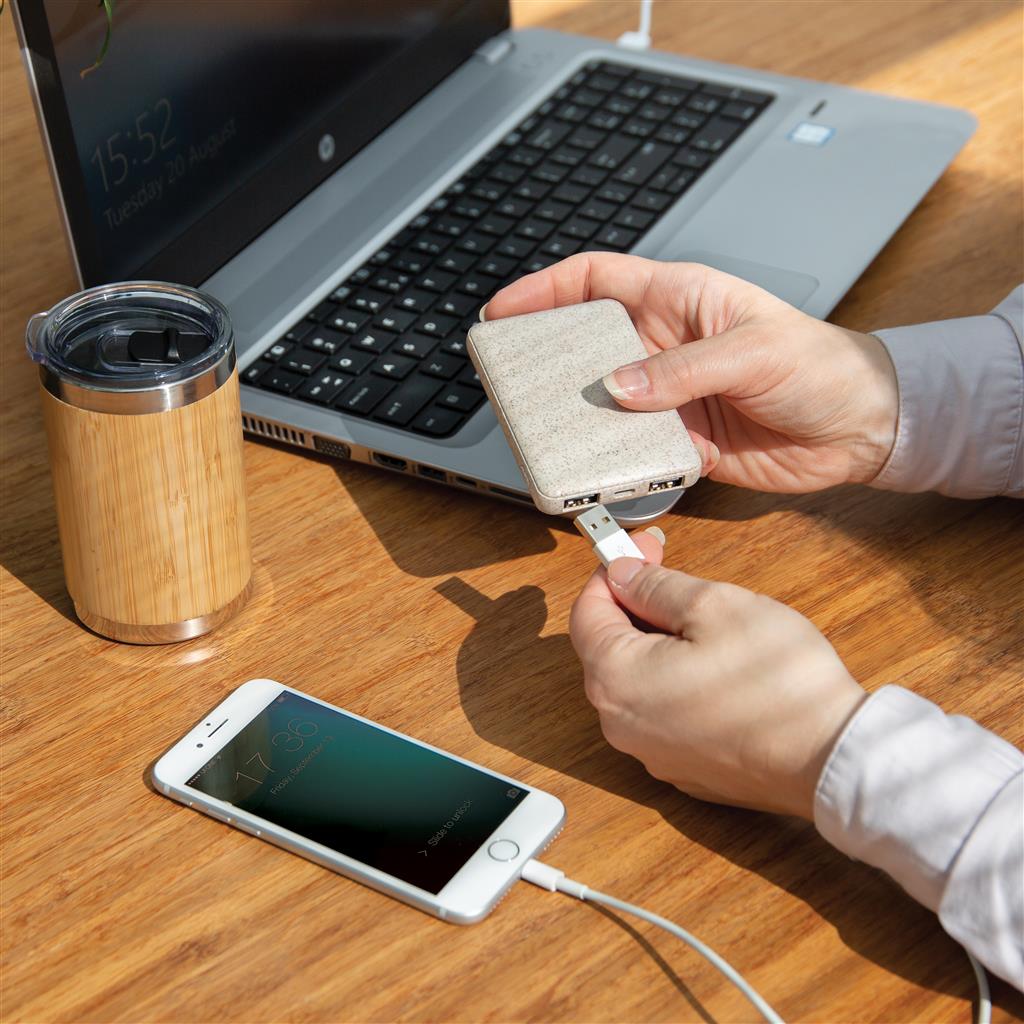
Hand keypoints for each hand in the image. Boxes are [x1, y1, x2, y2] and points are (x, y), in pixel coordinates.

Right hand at [485, 253, 898, 492]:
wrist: (861, 430)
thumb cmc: (821, 366)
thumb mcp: (754, 351)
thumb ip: (684, 368)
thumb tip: (620, 387)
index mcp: (678, 302)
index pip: (596, 281)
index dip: (545, 289)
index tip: (503, 309)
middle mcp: (663, 348)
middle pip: (585, 347)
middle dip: (547, 361)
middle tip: (512, 381)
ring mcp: (668, 398)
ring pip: (602, 406)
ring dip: (579, 421)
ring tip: (550, 434)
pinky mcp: (680, 442)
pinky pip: (633, 452)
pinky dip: (616, 463)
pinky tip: (608, 470)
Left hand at [570, 532, 866, 817]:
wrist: (832, 761)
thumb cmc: (778, 683)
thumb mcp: (713, 605)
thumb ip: (655, 586)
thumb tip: (622, 574)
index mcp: (616, 679)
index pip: (586, 611)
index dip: (613, 570)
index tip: (644, 548)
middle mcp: (620, 723)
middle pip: (606, 646)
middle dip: (634, 603)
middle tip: (670, 573)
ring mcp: (651, 751)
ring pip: (636, 679)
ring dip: (656, 641)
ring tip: (701, 619)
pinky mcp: (683, 767)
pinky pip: (662, 711)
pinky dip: (675, 679)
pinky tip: (716, 665)